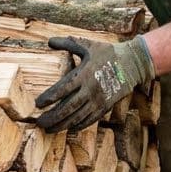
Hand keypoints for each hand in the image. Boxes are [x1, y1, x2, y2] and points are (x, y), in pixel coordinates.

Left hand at [35, 36, 155, 131]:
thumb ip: (68, 43)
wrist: (133, 63)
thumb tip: (49, 41)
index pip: (62, 89)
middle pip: (68, 108)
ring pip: (77, 117)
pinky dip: (79, 125)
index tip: (37, 104)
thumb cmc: (108, 53)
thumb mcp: (88, 45)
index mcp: (84, 74)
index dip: (49, 98)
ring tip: (49, 129)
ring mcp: (99, 100)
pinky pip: (90, 119)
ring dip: (62, 125)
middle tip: (39, 123)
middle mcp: (90, 90)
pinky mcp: (106, 106)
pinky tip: (69, 128)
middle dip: (52, 117)